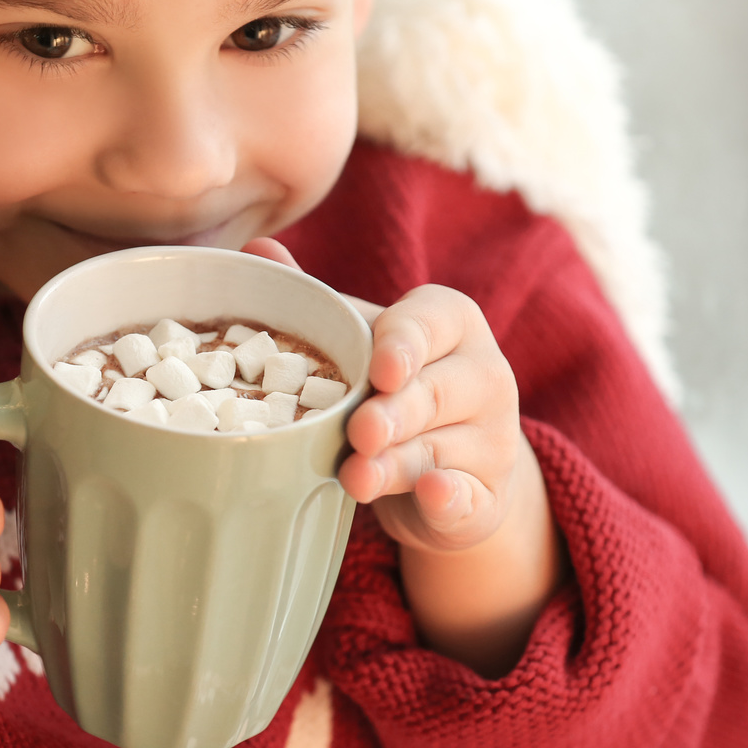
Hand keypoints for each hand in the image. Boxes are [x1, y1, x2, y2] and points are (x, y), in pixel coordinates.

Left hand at [243, 239, 559, 674]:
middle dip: (395, 412)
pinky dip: (446, 496)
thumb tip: (256, 251)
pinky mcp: (486, 495)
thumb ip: (319, 302)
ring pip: (441, 448)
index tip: (380, 368)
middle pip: (437, 391)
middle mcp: (483, 374)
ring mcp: (491, 439)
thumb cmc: (393, 388)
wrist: (448, 470)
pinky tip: (430, 493)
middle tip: (359, 430)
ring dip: (398, 464)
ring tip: (357, 478)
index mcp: (451, 323)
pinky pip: (466, 495)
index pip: (432, 323)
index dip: (405, 344)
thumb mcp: (360, 341)